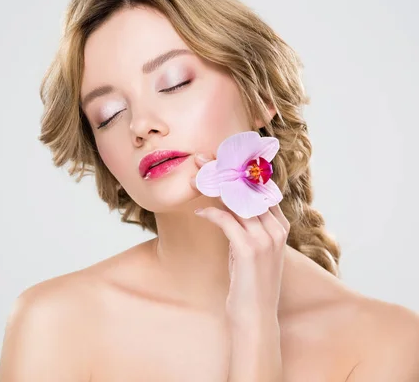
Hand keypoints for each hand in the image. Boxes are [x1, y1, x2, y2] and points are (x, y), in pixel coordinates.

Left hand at [191, 153, 288, 326]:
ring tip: (196, 179)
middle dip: (224, 171)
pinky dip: (211, 213)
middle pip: (248, 190)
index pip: (261, 189)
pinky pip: (227, 221)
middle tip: (202, 160)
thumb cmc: (250, 284)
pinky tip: (199, 211)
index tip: (220, 160)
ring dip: (213, 187)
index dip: (240, 172)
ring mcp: (266, 239)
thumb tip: (228, 209)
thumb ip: (248, 228)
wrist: (255, 316)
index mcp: (280, 227)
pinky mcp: (249, 249)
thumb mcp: (251, 250)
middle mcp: (277, 229)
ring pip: (237, 201)